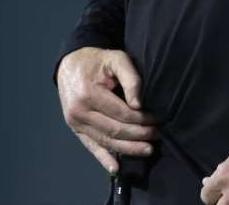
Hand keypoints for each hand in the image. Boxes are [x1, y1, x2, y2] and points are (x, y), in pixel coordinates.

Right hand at [57, 47, 159, 173]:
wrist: (70, 64)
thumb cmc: (97, 61)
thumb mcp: (117, 59)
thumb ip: (131, 78)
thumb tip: (139, 105)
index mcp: (88, 94)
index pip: (121, 114)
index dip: (142, 119)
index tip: (158, 119)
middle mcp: (78, 112)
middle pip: (114, 130)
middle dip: (139, 135)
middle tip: (157, 135)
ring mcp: (75, 123)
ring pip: (105, 141)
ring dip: (128, 148)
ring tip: (147, 149)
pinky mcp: (75, 129)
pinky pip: (90, 146)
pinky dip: (103, 158)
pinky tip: (116, 168)